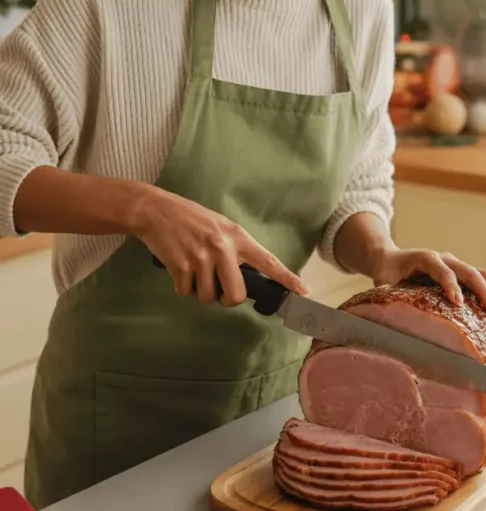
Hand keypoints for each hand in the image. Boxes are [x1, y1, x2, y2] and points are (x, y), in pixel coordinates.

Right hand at [132, 186, 308, 305]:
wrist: (156, 210)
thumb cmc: (190, 218)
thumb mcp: (220, 226)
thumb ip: (234, 248)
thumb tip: (244, 276)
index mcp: (237, 236)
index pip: (268, 261)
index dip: (287, 278)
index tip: (303, 291)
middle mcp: (222, 247)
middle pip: (236, 294)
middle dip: (228, 299)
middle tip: (220, 292)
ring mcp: (201, 258)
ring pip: (209, 298)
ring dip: (201, 291)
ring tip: (194, 270)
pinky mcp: (181, 267)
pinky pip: (186, 292)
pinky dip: (182, 286)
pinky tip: (179, 267)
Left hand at [370, 246, 485, 319]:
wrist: (390, 259)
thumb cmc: (387, 274)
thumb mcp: (382, 283)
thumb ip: (386, 295)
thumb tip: (387, 315)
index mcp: (425, 258)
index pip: (442, 271)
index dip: (451, 286)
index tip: (459, 304)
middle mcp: (444, 258)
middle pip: (469, 271)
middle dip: (483, 293)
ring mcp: (455, 264)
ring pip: (482, 274)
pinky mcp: (461, 272)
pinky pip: (483, 280)